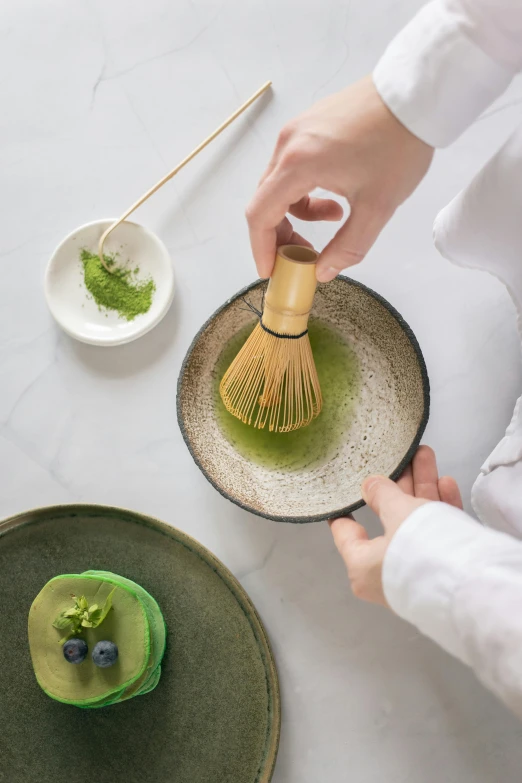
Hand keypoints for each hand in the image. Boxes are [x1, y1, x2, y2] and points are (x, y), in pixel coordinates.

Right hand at [246, 76, 433, 279]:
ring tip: (336, 217)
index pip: (259, 215)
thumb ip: (347, 248)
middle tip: (306, 254)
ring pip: (279, 185)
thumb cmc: (399, 145)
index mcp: (297, 164)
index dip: (261, 248)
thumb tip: (322, 273)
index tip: (272, 271)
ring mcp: (296, 131)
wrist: (416, 95)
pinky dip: (305, 190)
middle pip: (265, 201)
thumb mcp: (377, 208)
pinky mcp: (308, 124)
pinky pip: (292, 167)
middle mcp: (287, 144)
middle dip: (282, 234)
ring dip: (298, 211)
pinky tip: (336, 194)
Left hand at [329, 446, 462, 605]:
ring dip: (423, 488)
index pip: (346, 533)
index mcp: (362, 566)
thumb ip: (383, 495)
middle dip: (399, 485)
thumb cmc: (420, 550)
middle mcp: (386, 573)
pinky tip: (446, 483)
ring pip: (416, 522)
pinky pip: (437, 534)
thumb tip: (370, 486)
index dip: (345, 509)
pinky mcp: (443, 570)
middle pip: (389, 519)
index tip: (343, 492)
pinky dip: (441, 509)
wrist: (470, 585)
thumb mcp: (398, 512)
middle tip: (402, 459)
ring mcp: (416, 572)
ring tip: (426, 456)